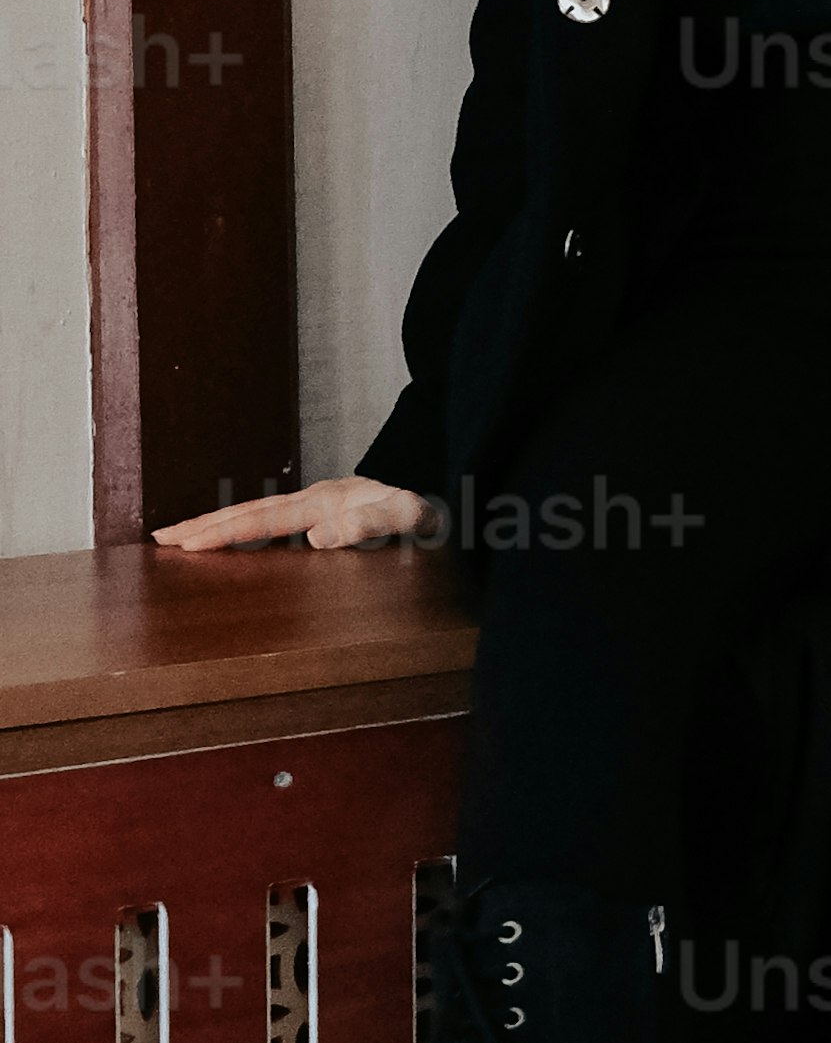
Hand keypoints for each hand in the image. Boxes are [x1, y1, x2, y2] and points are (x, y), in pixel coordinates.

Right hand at [153, 473, 441, 557]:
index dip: (224, 531)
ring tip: (180, 537)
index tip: (187, 544)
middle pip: (251, 511)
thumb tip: (316, 538)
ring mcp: (321, 504)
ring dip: (219, 525)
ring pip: (258, 514)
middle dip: (206, 525)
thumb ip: (371, 525)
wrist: (456, 498)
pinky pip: (275, 522)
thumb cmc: (435, 513)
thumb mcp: (411, 519)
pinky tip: (232, 540)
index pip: (264, 518)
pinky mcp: (327, 514)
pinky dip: (245, 529)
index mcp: (327, 501)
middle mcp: (318, 499)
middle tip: (161, 539)